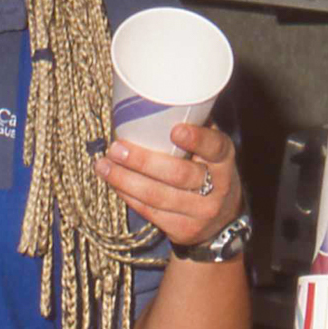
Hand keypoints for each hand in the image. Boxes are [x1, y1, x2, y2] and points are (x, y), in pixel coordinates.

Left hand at [97, 124, 244, 251]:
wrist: (222, 221)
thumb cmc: (208, 172)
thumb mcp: (211, 151)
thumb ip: (195, 128)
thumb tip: (157, 99)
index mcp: (224, 160)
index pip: (215, 147)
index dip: (197, 139)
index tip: (175, 130)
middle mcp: (217, 187)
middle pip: (178, 175)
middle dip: (142, 161)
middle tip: (116, 148)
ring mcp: (200, 211)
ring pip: (158, 196)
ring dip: (125, 180)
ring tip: (103, 166)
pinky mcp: (183, 229)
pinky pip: (150, 212)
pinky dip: (128, 195)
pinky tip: (113, 183)